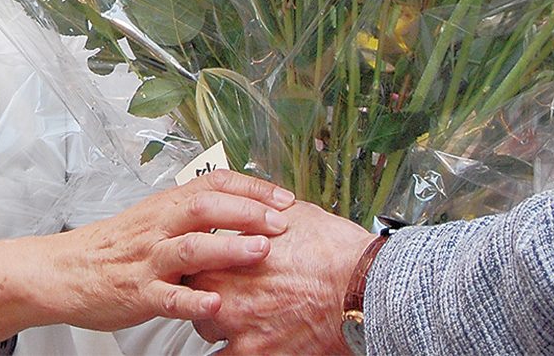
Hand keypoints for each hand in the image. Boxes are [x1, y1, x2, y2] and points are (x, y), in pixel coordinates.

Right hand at [41, 169, 295, 331]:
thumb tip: (242, 206)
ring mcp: (149, 259)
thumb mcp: (155, 217)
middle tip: (282, 221)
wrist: (66, 270)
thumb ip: (193, 212)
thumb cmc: (115, 246)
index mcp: (167, 205)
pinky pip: (168, 296)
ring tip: (260, 252)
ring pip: (191, 247)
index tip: (285, 197)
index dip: (252, 188)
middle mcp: (159, 226)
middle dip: (248, 212)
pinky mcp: (138, 292)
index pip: (214, 183)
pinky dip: (193, 300)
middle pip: (206, 207)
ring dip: (228, 249)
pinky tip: (216, 303)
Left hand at [189, 200, 376, 354]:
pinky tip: (247, 341)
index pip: (194, 259)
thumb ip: (257, 216)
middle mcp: (227, 297)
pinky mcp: (260, 355)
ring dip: (217, 322)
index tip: (212, 259)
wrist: (360, 286)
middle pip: (195, 297)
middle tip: (226, 286)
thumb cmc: (331, 251)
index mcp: (227, 258)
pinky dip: (234, 349)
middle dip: (208, 291)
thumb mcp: (287, 215)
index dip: (204, 259)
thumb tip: (254, 212)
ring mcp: (240, 331)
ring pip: (207, 330)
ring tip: (240, 314)